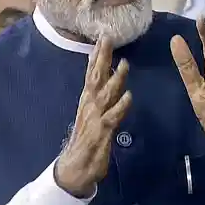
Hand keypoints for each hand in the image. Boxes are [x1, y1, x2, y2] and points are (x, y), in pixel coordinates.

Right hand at [54, 36, 131, 197]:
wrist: (75, 168)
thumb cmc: (86, 140)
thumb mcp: (91, 113)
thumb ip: (97, 95)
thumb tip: (102, 75)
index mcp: (87, 100)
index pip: (92, 73)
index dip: (97, 55)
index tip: (102, 37)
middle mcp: (89, 105)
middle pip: (96, 77)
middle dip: (102, 57)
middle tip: (107, 38)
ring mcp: (95, 118)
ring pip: (106, 94)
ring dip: (115, 79)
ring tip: (124, 64)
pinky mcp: (101, 132)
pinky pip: (112, 117)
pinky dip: (120, 106)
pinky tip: (129, 96)